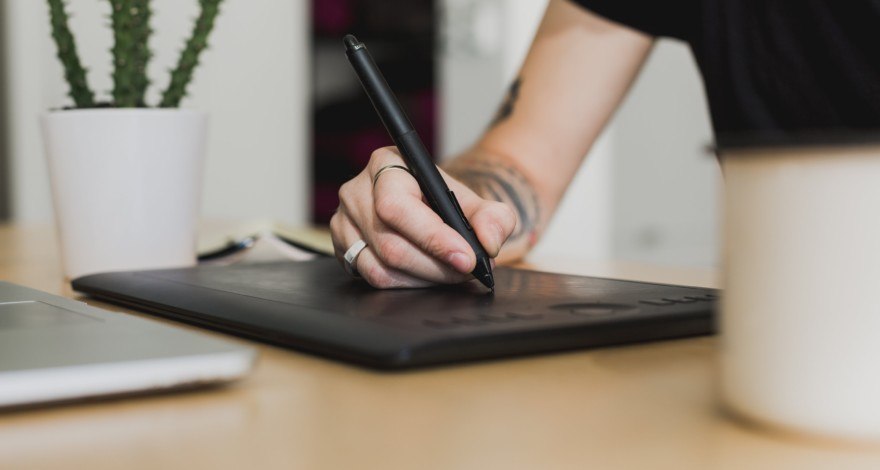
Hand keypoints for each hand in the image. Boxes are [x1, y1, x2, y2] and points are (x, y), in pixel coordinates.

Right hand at [331, 146, 516, 287]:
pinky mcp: (342, 247)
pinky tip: (427, 277)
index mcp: (386, 164)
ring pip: (380, 267)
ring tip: (450, 274)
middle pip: (390, 244)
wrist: (426, 206)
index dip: (434, 238)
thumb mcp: (476, 202)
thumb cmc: (445, 201)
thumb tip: (489, 242)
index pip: (399, 207)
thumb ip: (494, 217)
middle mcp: (357, 191)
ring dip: (423, 280)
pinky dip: (405, 285)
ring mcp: (344, 221)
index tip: (466, 259)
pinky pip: (371, 278)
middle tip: (466, 271)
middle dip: (436, 266)